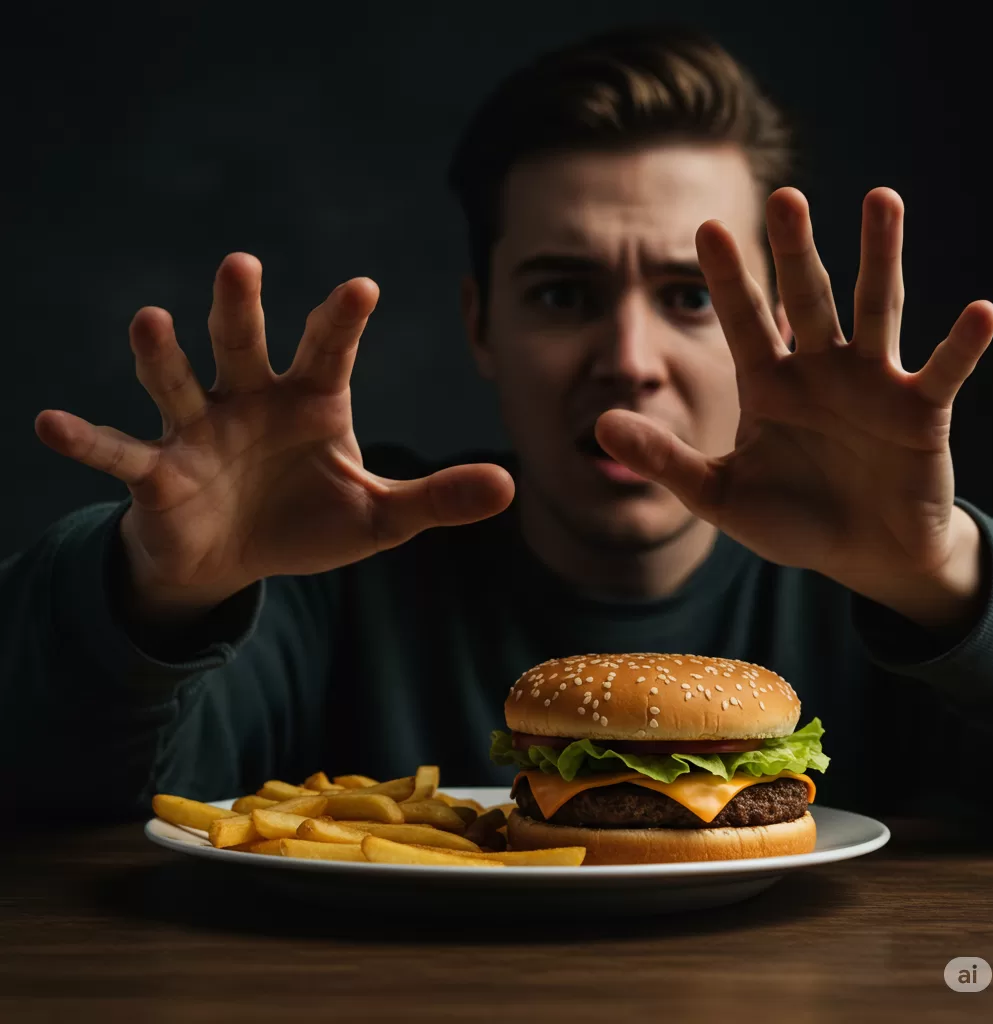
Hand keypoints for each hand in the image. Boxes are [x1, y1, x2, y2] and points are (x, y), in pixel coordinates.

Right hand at [36, 254, 513, 615]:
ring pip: (178, 383)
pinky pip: (120, 454)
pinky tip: (51, 423)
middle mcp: (250, 400)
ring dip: (162, 355)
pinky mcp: (158, 475)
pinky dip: (88, 441)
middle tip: (242, 264)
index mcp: (310, 401)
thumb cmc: (309, 521)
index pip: (329, 351)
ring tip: (149, 320)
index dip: (341, 321)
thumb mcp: (380, 516)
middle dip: (242, 308)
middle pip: (245, 345)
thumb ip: (437, 498)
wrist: (239, 556)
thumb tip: (512, 487)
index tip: (361, 287)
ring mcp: (199, 431)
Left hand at [595, 187, 992, 616]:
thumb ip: (667, 461)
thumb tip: (602, 426)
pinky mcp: (921, 412)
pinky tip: (979, 313)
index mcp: (768, 385)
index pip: (743, 321)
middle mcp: (819, 370)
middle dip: (795, 251)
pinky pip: (943, 372)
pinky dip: (961, 346)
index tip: (707, 228)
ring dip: (880, 258)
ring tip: (882, 199)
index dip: (727, 279)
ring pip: (876, 310)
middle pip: (807, 299)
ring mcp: (872, 384)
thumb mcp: (719, 496)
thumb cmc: (791, 520)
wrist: (862, 555)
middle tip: (784, 196)